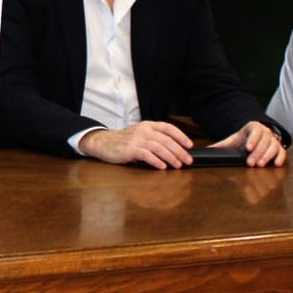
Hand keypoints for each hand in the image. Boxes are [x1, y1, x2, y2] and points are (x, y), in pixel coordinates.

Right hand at [77, 121, 194, 168]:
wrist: (103, 142)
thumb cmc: (124, 141)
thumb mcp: (140, 134)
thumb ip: (154, 138)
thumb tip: (174, 149)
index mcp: (148, 125)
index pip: (168, 128)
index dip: (181, 136)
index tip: (189, 145)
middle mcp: (144, 130)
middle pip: (166, 140)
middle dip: (179, 151)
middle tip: (188, 160)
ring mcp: (137, 139)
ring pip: (159, 147)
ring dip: (171, 157)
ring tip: (178, 165)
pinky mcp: (130, 149)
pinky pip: (146, 155)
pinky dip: (156, 161)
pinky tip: (162, 167)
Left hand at [210, 121, 286, 167]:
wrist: (256, 137)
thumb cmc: (243, 139)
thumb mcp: (232, 140)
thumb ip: (221, 145)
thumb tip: (206, 150)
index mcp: (253, 128)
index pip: (254, 131)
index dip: (252, 139)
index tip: (247, 148)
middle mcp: (265, 132)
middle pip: (264, 141)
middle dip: (257, 152)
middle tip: (251, 162)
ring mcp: (273, 140)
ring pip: (273, 146)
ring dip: (267, 156)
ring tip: (260, 164)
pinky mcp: (279, 147)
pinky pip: (282, 151)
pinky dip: (280, 157)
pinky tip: (276, 164)